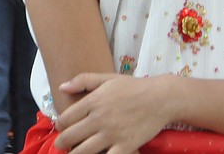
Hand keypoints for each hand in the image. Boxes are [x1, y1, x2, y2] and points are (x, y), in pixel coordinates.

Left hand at [53, 73, 169, 153]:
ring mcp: (112, 134)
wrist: (162, 97)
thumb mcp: (109, 78)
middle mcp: (99, 119)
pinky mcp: (125, 146)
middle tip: (68, 143)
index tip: (65, 128)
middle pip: (68, 138)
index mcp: (93, 101)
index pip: (64, 120)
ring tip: (78, 151)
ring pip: (80, 153)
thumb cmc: (135, 87)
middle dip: (63, 143)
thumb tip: (62, 87)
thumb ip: (84, 80)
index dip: (61, 126)